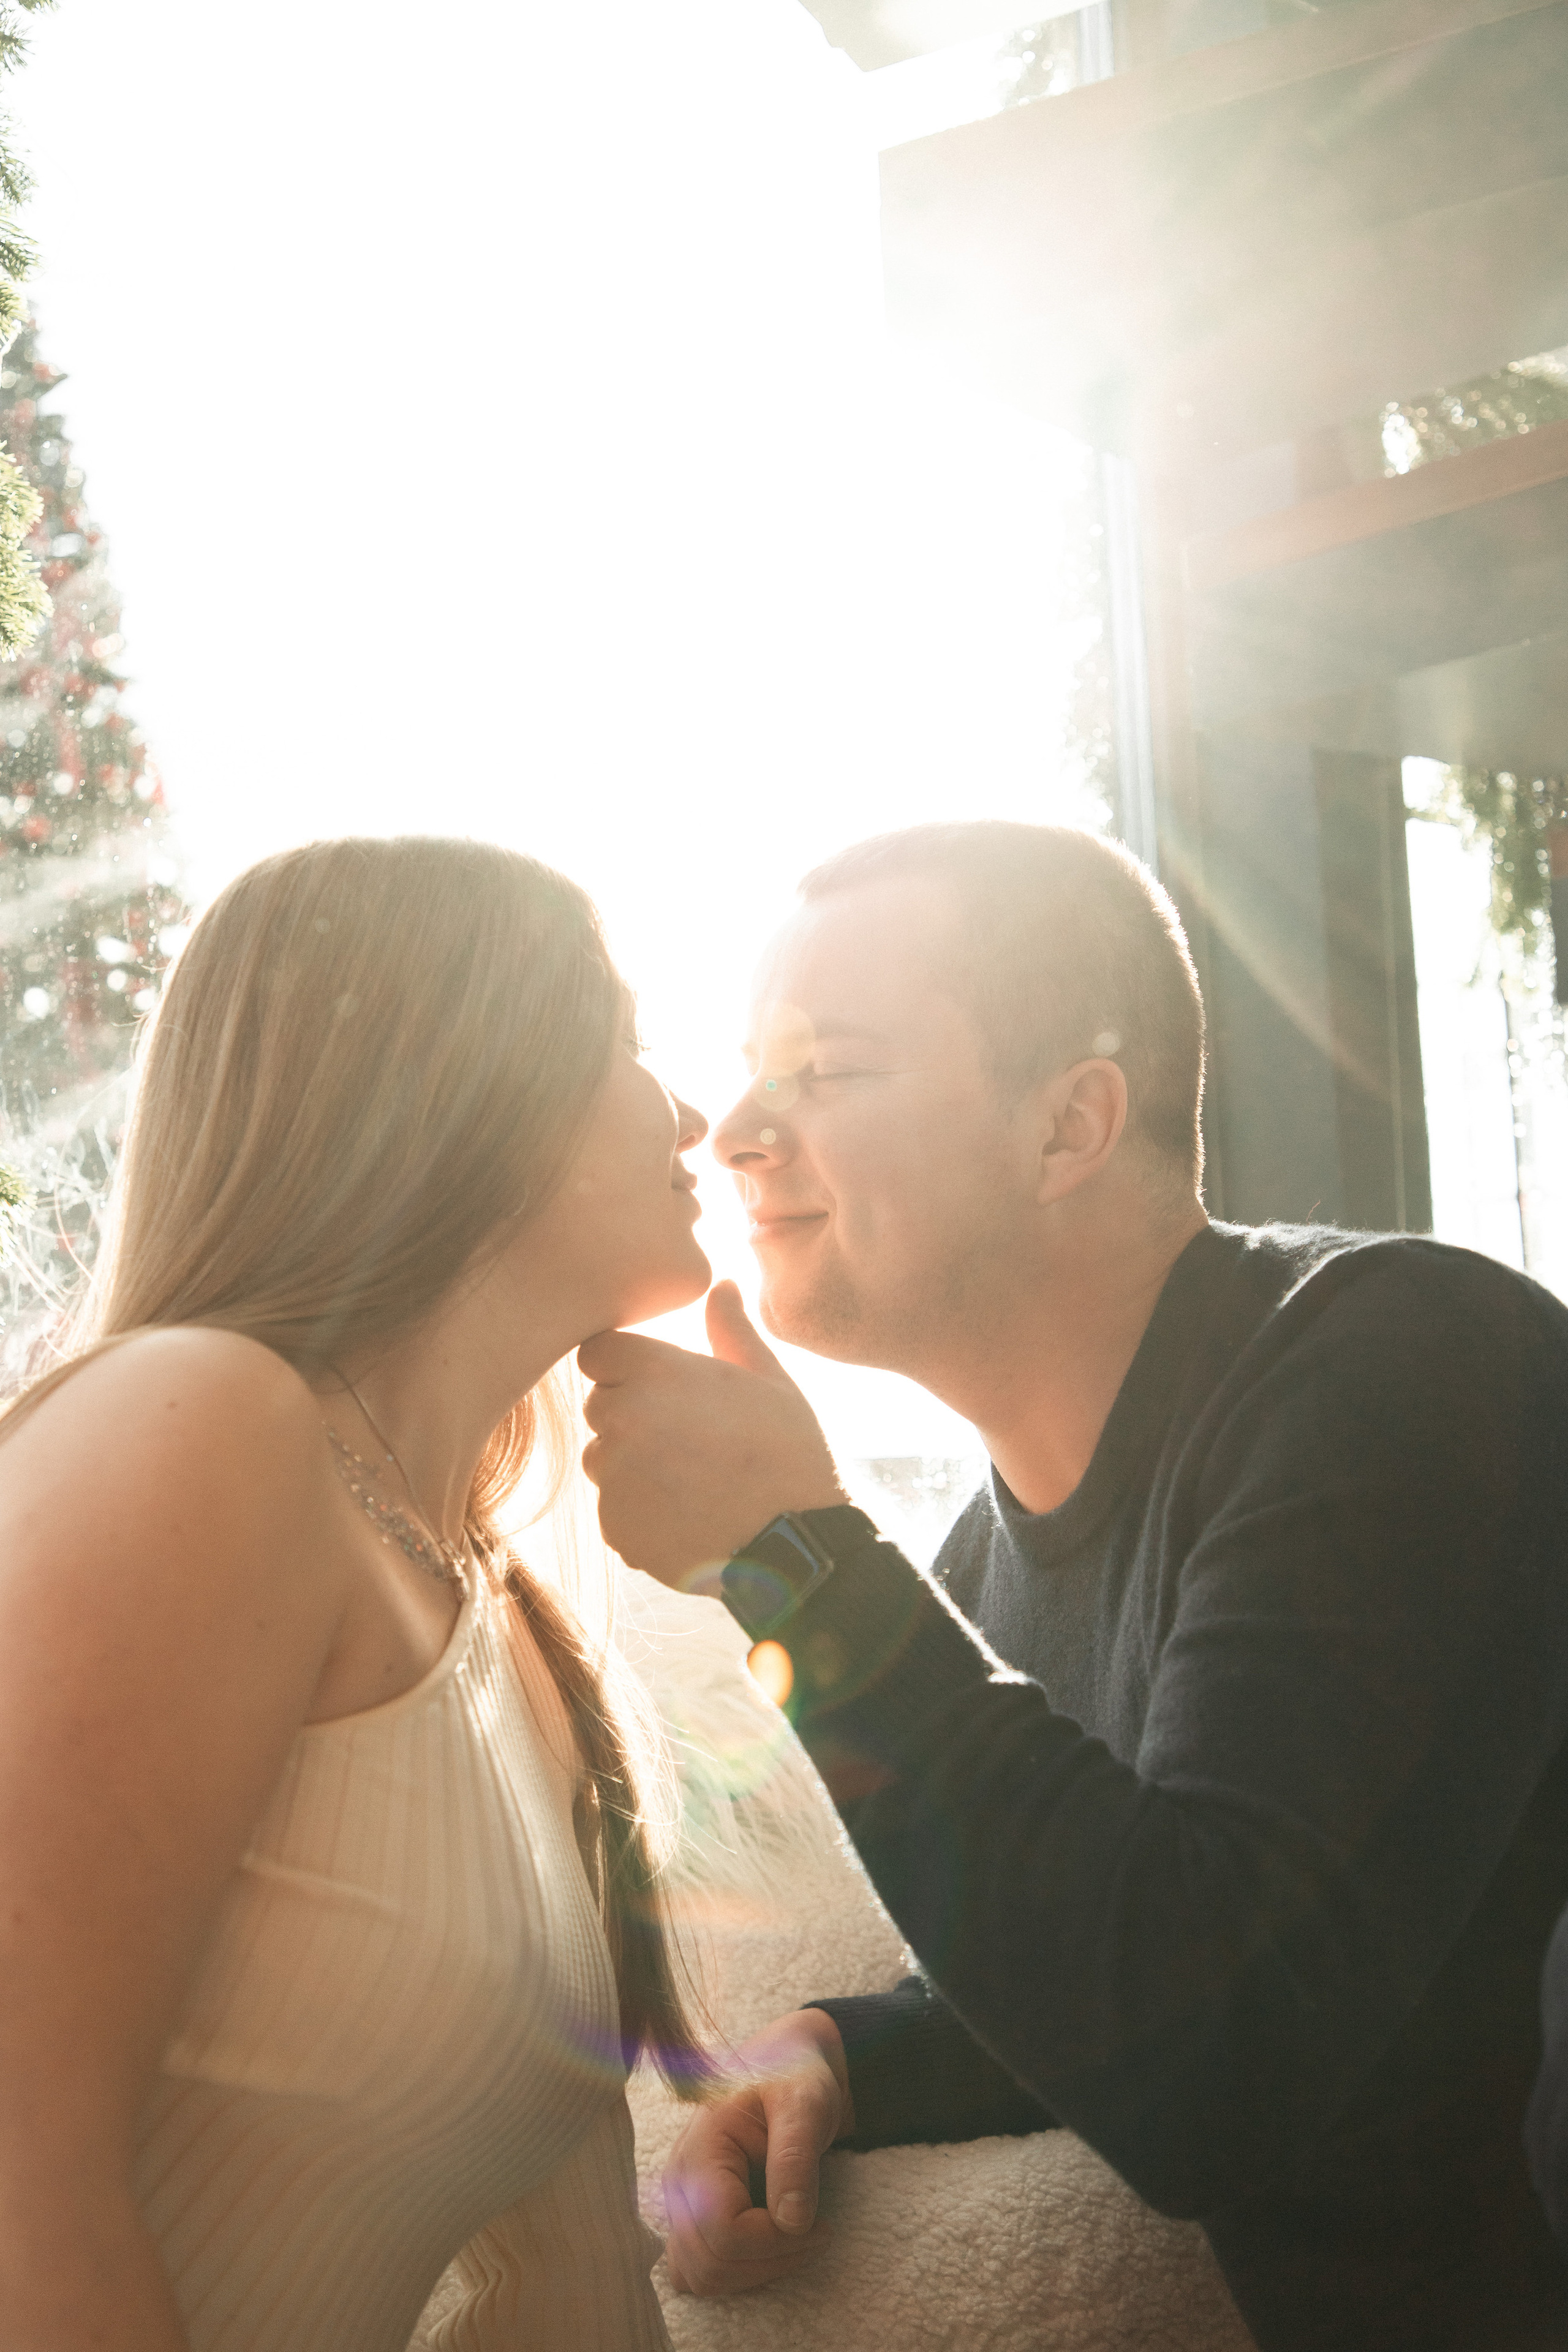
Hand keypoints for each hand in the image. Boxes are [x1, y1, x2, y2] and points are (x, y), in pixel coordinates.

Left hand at [578, 1282, 844, 1586]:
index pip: (597, 1352)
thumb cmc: (790, 1454)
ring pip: (603, 1460)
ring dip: (632, 1467)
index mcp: (657, 1371)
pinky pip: (613, 1510)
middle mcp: (624, 1418)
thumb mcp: (769, 1381)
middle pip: (599, 1406)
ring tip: (694, 1482)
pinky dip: (641, 1514)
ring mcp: (615, 1476)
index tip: (661, 1387)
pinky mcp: (615, 1526)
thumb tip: (723, 1285)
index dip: (626, 1366)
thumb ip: (731, 1330)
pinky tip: (689, 1517)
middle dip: (632, 1417)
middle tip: (691, 1440)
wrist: (797, 1544)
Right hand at [663, 2008, 852, 2295]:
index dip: (774, 2243)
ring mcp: (681, 2202)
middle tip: (817, 2234)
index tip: (821, 2226)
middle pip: (709, 2263)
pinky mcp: (692, 2216)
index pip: (724, 2231)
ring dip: (754, 2274)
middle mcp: (678, 2180)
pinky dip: (735, 2274)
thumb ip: (795, 2157)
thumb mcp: (806, 2103)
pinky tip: (770, 2249)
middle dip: (770, 2262)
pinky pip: (697, 2270)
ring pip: (700, 2276)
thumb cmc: (798, 2079)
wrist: (791, 2067)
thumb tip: (790, 2222)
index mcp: (699, 2148)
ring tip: (797, 2240)